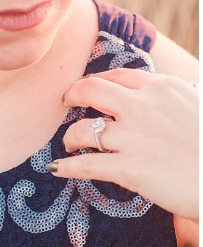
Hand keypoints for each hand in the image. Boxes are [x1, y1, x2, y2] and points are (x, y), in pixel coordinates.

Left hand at [49, 68, 198, 219]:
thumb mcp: (196, 107)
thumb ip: (171, 100)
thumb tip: (153, 97)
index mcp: (162, 88)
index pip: (116, 76)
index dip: (95, 82)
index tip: (87, 90)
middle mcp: (143, 106)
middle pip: (89, 90)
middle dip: (71, 96)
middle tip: (65, 104)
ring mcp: (133, 137)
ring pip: (80, 130)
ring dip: (68, 138)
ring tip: (68, 146)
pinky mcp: (129, 168)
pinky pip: (85, 165)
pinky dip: (66, 167)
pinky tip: (57, 169)